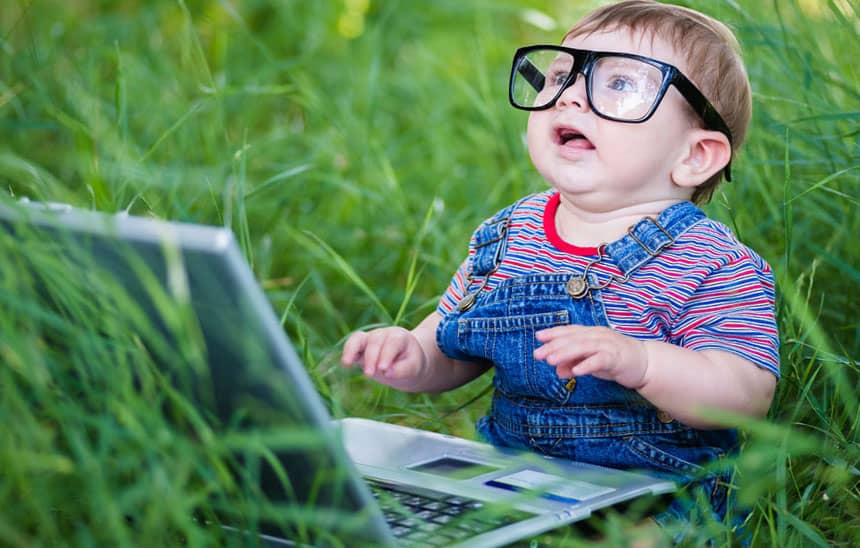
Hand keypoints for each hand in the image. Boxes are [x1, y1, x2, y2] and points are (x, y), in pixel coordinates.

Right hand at [341, 327, 427, 389]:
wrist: (406, 360)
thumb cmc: (411, 363)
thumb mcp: (413, 368)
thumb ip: (403, 370)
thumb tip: (387, 373)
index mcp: (400, 337)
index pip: (392, 343)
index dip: (387, 355)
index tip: (383, 369)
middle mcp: (384, 334)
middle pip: (375, 341)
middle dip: (371, 358)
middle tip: (369, 374)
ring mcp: (371, 338)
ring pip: (359, 338)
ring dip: (352, 350)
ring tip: (346, 363)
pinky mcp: (361, 347)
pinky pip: (351, 345)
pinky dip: (347, 352)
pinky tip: (345, 364)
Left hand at [533, 325, 649, 389]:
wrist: (646, 363)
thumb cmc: (616, 360)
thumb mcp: (591, 362)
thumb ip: (574, 363)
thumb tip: (557, 370)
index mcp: (592, 333)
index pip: (570, 331)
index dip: (554, 333)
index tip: (538, 337)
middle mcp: (598, 335)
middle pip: (573, 338)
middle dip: (554, 345)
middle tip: (538, 354)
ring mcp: (608, 345)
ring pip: (584, 346)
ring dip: (566, 353)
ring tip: (551, 360)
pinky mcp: (617, 358)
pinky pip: (600, 360)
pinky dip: (587, 364)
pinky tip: (575, 371)